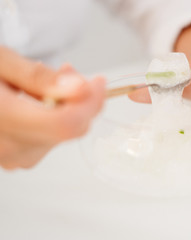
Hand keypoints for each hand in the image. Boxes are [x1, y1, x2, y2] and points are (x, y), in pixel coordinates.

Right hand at [0, 46, 104, 169]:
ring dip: (68, 107)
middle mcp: (8, 148)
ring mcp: (13, 157)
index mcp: (1, 119)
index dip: (90, 102)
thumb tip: (81, 89)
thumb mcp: (1, 62)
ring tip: (47, 83)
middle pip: (70, 129)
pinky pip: (53, 139)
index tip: (98, 81)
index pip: (65, 123)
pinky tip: (41, 102)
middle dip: (80, 99)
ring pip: (65, 134)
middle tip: (68, 70)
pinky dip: (56, 118)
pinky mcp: (18, 158)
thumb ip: (40, 77)